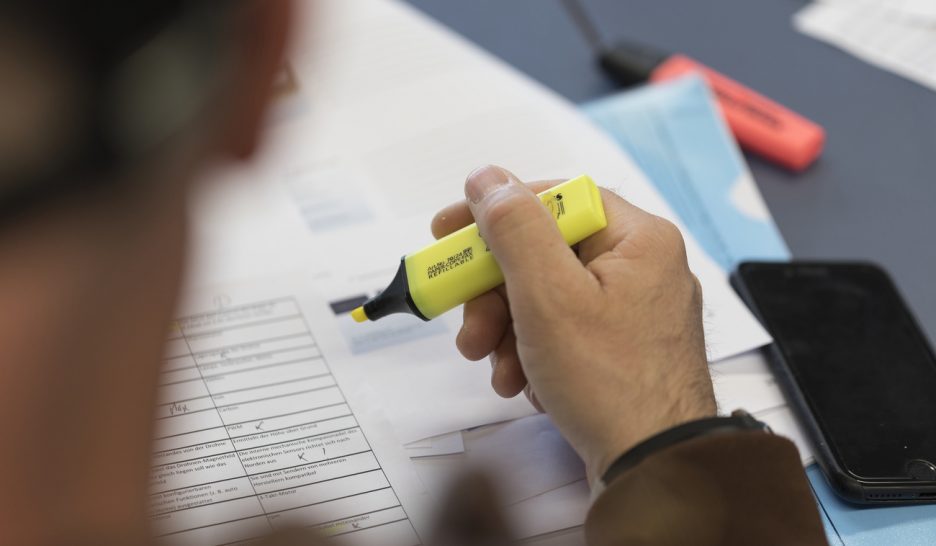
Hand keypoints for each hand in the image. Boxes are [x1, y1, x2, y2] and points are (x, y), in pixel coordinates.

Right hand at [432, 166, 716, 481]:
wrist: (654, 469)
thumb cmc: (611, 383)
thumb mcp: (549, 296)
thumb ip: (515, 230)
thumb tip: (487, 179)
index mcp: (638, 239)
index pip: (555, 199)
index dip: (495, 213)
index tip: (447, 232)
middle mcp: (641, 268)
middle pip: (545, 254)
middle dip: (494, 292)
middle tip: (466, 323)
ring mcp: (632, 312)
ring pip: (547, 296)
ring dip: (505, 328)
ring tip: (491, 366)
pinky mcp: (621, 349)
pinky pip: (563, 331)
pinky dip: (531, 352)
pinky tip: (520, 383)